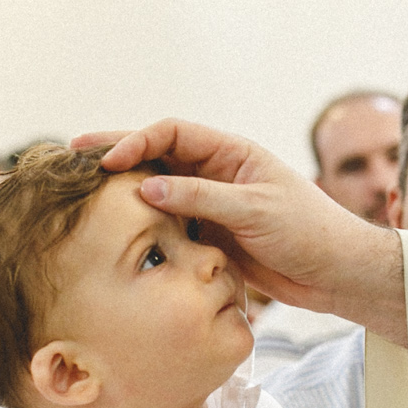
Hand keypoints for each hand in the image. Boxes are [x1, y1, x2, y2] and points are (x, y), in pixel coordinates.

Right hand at [73, 120, 407, 340]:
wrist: (336, 273)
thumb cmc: (308, 231)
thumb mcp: (253, 211)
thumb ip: (200, 198)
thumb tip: (146, 185)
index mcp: (231, 153)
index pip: (172, 134)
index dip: (136, 141)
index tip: (107, 163)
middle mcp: (217, 173)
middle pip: (156, 154)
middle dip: (116, 153)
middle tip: (71, 154)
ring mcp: (211, 204)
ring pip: (158, 189)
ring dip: (124, 188)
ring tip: (81, 189)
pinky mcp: (210, 235)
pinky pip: (169, 222)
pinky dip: (142, 222)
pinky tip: (115, 227)